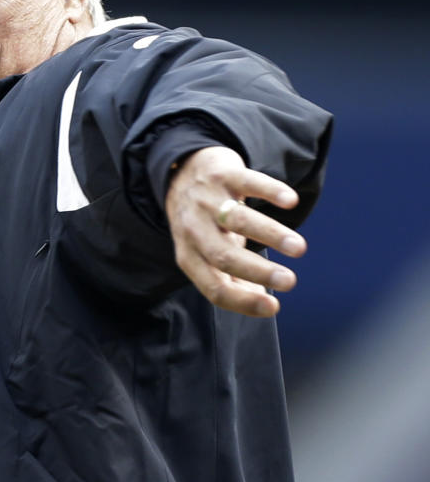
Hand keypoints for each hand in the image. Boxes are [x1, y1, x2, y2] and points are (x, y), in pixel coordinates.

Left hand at [165, 146, 306, 316]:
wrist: (182, 174)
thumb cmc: (205, 223)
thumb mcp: (209, 253)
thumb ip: (233, 280)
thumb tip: (265, 306)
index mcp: (189, 256)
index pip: (212, 287)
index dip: (241, 301)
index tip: (274, 308)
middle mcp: (193, 229)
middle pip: (222, 256)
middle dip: (258, 271)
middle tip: (290, 281)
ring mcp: (207, 200)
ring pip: (237, 220)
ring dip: (270, 234)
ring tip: (298, 248)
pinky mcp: (222, 174)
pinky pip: (246, 182)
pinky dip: (269, 190)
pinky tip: (290, 202)